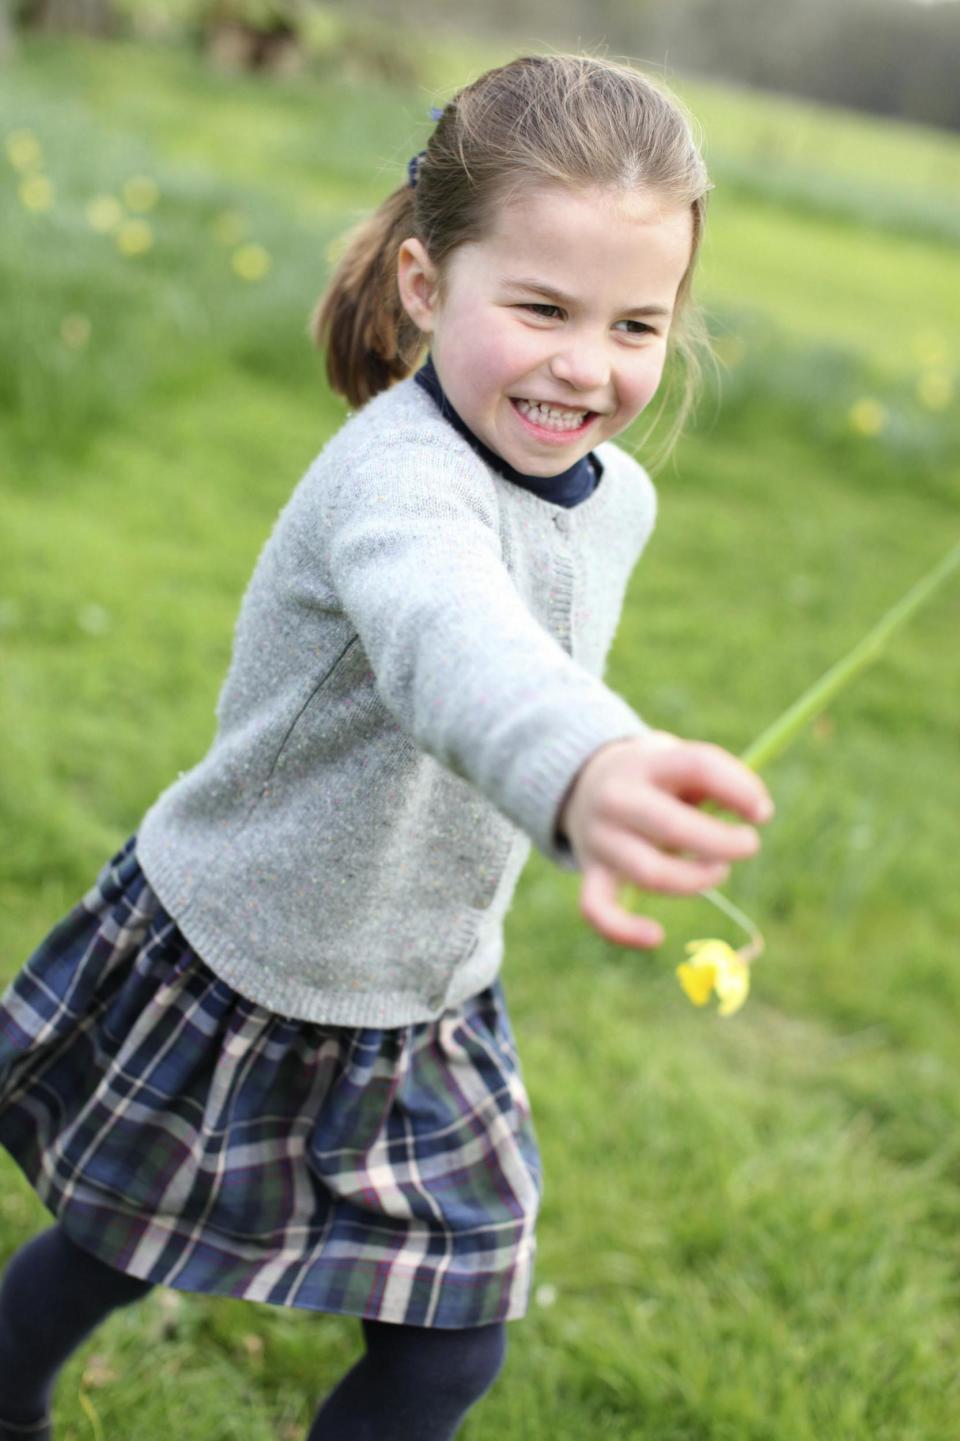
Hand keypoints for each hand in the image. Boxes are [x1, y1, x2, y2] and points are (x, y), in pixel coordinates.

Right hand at [557, 729, 774, 948]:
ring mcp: (600, 838)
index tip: (763, 813)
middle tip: (749, 845)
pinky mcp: (591, 873)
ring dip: (696, 881)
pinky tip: (656, 936)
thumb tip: (757, 812)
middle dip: (723, 843)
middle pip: (673, 827)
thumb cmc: (655, 778)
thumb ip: (717, 779)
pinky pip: (598, 910)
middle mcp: (617, 799)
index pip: (697, 766)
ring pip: (651, 874)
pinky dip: (624, 930)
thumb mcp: (679, 761)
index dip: (739, 790)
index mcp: (646, 762)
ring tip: (718, 872)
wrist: (585, 783)